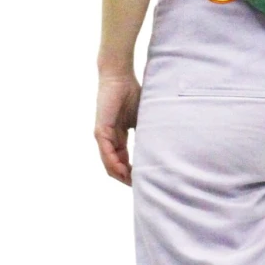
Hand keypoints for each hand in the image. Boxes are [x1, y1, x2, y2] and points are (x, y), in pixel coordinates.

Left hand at [95, 70, 141, 185]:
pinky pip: (106, 154)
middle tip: (143, 187)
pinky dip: (115, 165)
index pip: (124, 161)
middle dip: (128, 179)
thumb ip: (148, 133)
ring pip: (109, 164)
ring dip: (121, 176)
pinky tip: (125, 173)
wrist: (120, 77)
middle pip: (115, 167)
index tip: (146, 179)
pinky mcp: (100, 131)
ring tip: (135, 184)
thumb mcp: (143, 119)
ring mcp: (103, 136)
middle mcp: (109, 139)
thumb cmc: (132, 94)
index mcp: (119, 137)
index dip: (133, 172)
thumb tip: (164, 148)